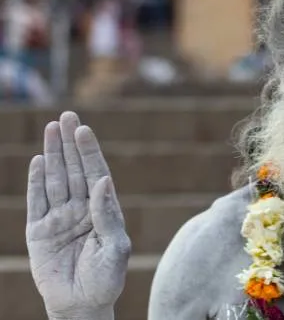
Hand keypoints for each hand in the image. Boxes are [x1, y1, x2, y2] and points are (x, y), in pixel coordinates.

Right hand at [26, 112, 130, 317]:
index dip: (90, 151)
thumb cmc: (106, 278)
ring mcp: (60, 218)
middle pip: (75, 169)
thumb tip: (104, 181)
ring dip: (53, 154)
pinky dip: (36, 181)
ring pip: (56, 179)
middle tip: (68, 115)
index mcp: (103, 209)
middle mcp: (82, 208)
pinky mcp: (39, 231)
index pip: (96, 173)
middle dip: (70, 143)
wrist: (83, 304)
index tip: (84, 129)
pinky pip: (37, 201)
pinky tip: (38, 161)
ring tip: (52, 128)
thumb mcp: (116, 247)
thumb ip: (108, 214)